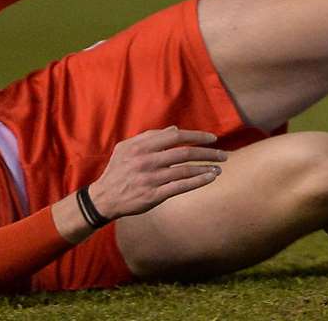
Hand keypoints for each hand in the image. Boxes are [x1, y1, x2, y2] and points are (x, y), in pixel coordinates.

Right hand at [85, 127, 227, 218]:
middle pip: (184, 153)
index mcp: (141, 146)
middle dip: (207, 153)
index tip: (213, 138)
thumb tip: (175, 129)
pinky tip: (209, 178)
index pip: (176, 136)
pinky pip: (180, 187)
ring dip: (205, 168)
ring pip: (184, 170)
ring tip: (219, 168)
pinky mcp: (153, 195)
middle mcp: (146, 161)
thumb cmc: (118, 170)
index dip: (197, 136)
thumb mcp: (127, 147)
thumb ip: (150, 136)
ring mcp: (150, 179)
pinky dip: (197, 181)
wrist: (104, 198)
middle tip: (224, 154)